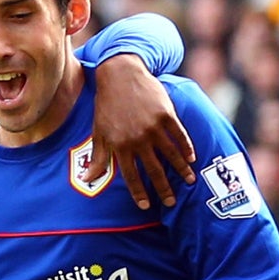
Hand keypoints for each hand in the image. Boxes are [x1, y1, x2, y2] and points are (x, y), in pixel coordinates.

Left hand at [90, 55, 196, 209]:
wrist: (120, 73)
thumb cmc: (107, 105)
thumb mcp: (99, 131)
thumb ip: (97, 157)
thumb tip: (86, 179)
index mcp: (120, 145)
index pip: (131, 176)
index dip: (139, 193)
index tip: (146, 207)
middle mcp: (137, 138)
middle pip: (154, 170)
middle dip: (163, 189)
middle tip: (171, 202)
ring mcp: (153, 126)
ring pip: (170, 155)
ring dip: (181, 170)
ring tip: (189, 181)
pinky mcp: (166, 114)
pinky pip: (179, 135)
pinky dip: (186, 148)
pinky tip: (191, 158)